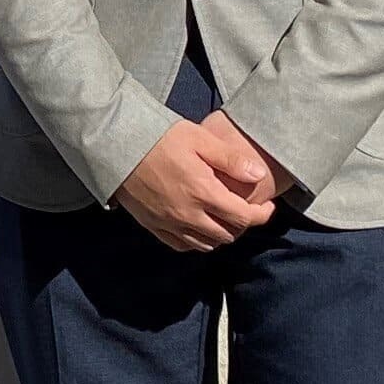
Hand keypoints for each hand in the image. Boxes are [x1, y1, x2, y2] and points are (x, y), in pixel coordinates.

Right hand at [115, 115, 277, 251]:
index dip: (262, 215)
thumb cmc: (158, 137)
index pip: (243, 217)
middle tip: (246, 209)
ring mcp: (169, 223)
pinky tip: (199, 227)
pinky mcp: (153, 226)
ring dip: (221, 235)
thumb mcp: (199, 139)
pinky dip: (197, 241)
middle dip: (243, 224)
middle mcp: (188, 215)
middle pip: (228, 234)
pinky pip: (182, 245)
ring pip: (207, 244)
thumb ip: (230, 159)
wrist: (116, 145)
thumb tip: (258, 175)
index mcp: (203, 192)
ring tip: (225, 218)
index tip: (268, 206)